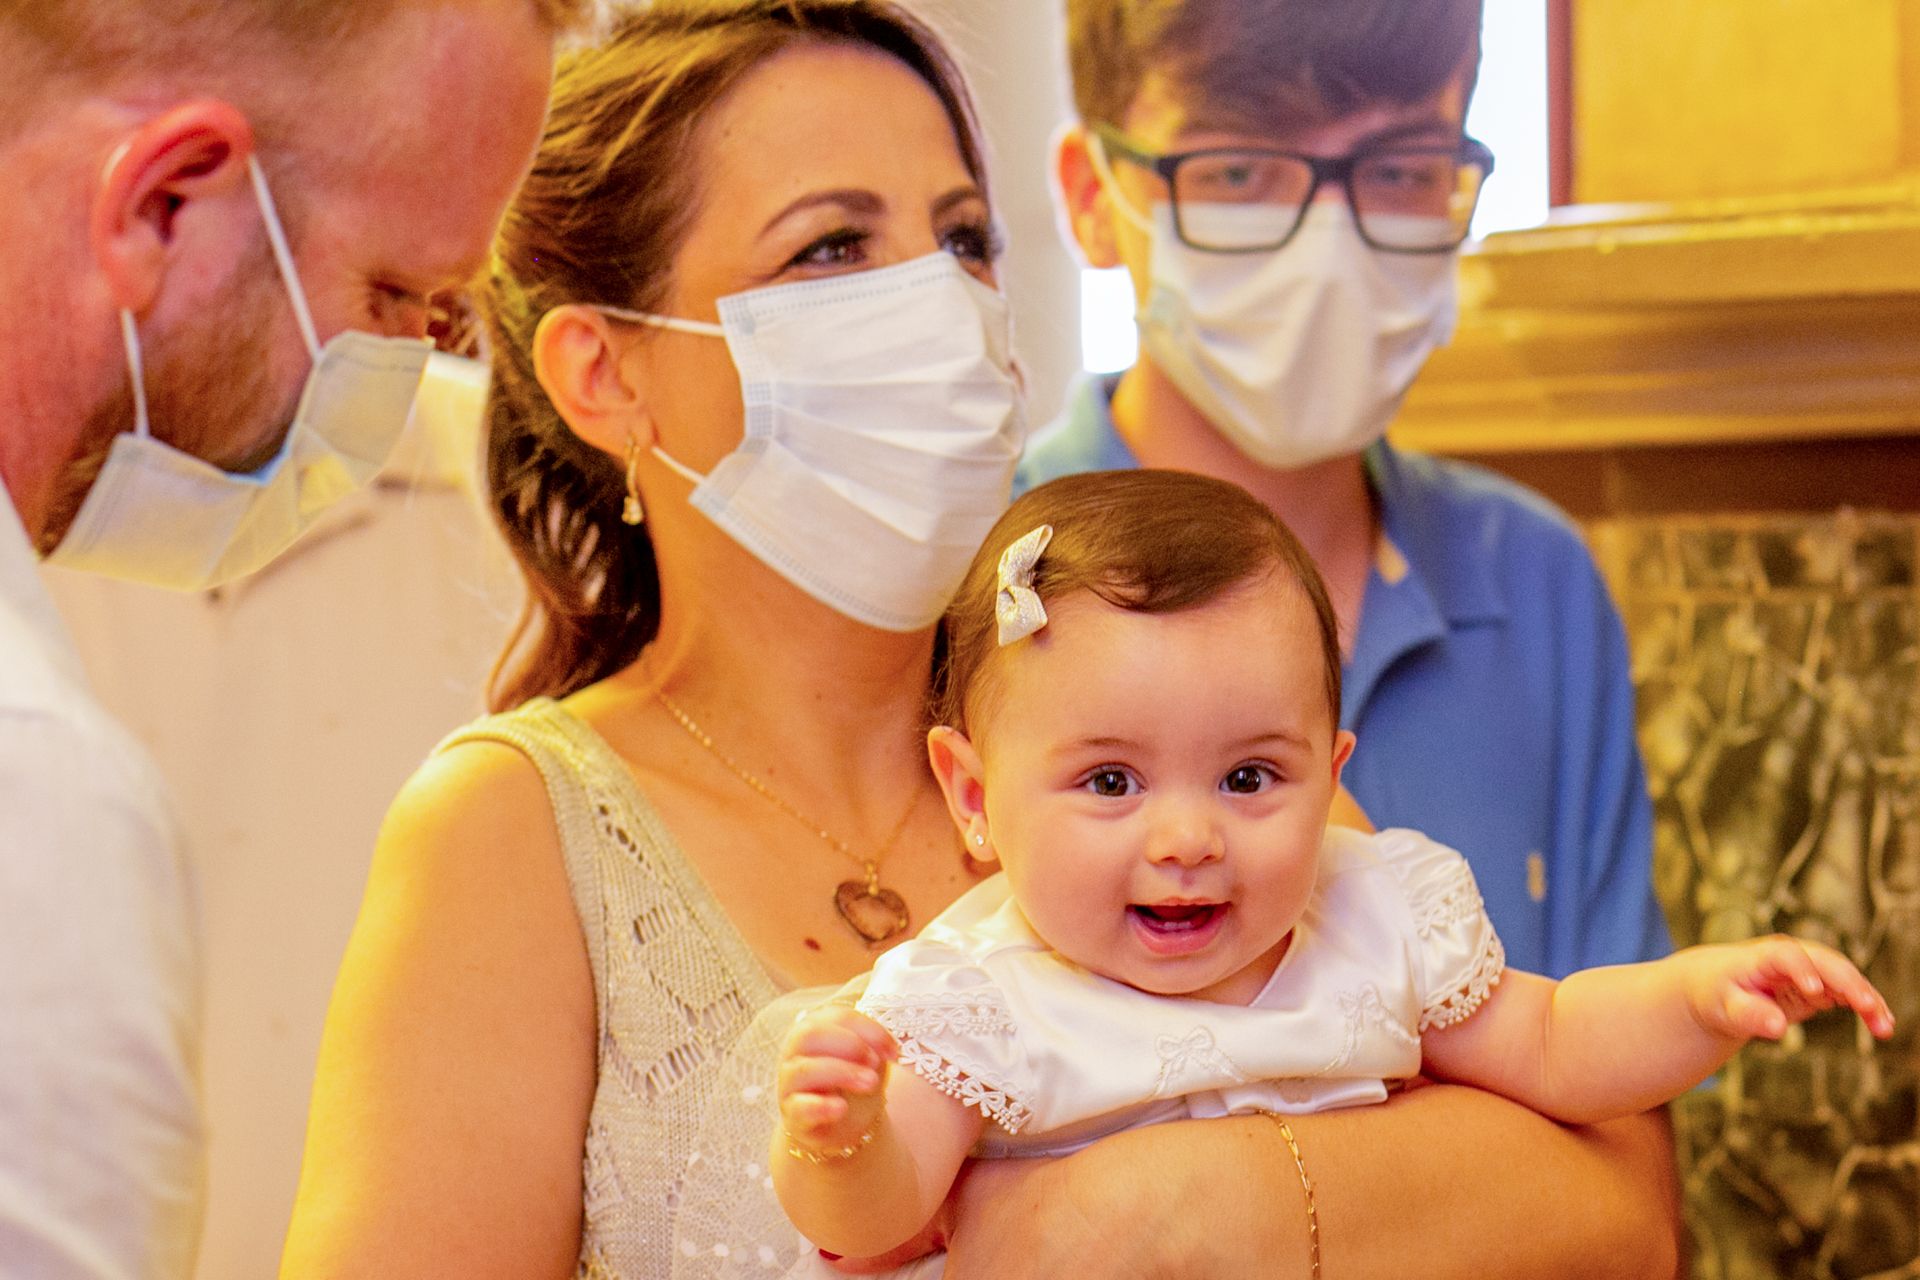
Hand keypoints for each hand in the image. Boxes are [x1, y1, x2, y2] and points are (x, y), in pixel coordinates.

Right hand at [778, 1004, 898, 1156]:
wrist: (842, 1128)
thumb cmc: (852, 1086)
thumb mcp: (868, 1062)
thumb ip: (874, 1048)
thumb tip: (886, 1047)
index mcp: (814, 1030)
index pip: (837, 1017)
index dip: (869, 1030)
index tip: (895, 1052)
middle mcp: (795, 1053)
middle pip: (810, 1034)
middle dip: (850, 1045)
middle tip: (875, 1062)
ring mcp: (789, 1084)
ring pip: (804, 1069)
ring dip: (842, 1073)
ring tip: (871, 1083)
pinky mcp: (792, 1115)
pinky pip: (799, 1107)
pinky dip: (820, 1106)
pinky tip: (841, 1108)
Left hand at [1684, 935, 1894, 1041]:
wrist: (1718, 985)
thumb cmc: (1717, 994)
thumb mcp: (1724, 1007)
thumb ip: (1749, 1015)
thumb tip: (1777, 1028)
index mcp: (1763, 955)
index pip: (1786, 956)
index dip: (1801, 969)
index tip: (1812, 991)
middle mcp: (1792, 956)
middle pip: (1826, 963)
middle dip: (1848, 983)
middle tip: (1868, 1007)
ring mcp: (1809, 969)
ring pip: (1844, 977)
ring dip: (1866, 998)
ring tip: (1884, 1027)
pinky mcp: (1819, 985)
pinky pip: (1847, 993)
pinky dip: (1865, 1007)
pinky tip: (1882, 1026)